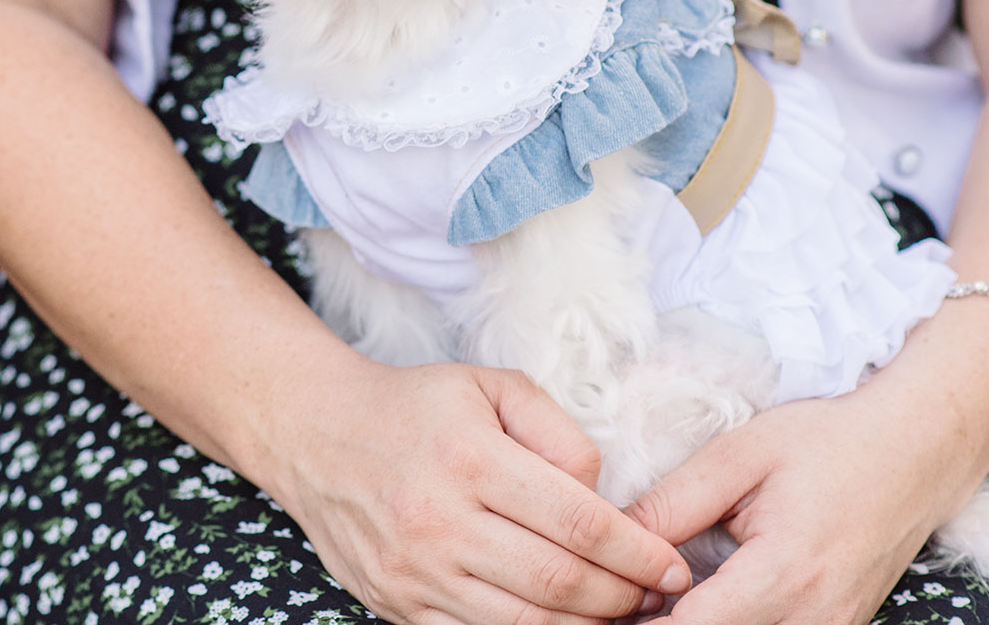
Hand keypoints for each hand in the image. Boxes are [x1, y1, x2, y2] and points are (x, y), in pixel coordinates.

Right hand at [259, 361, 692, 623]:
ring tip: (615, 610)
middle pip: (559, 584)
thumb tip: (600, 497)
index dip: (639, 554)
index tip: (674, 566)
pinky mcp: (395, 604)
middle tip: (654, 595)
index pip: (579, 523)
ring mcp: (414, 571)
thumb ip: (558, 431)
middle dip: (623, 598)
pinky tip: (558, 621)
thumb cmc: (415, 406)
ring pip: (525, 623)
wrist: (314, 432)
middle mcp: (438, 520)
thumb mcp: (490, 386)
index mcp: (470, 458)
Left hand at [626, 390, 960, 623]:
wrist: (916, 452)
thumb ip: (673, 504)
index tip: (601, 601)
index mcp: (786, 574)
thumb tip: (612, 538)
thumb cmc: (827, 444)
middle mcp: (816, 619)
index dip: (639, 623)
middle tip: (614, 601)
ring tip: (647, 602)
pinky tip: (690, 606)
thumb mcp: (738, 457)